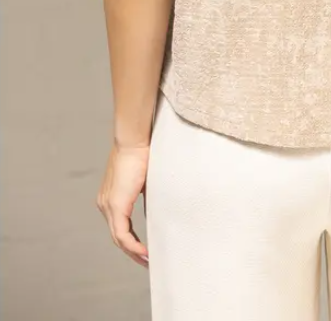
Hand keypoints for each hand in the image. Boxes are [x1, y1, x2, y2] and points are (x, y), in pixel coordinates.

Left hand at [96, 143, 149, 266]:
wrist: (133, 140)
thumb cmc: (141, 153)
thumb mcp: (144, 181)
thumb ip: (145, 197)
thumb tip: (155, 211)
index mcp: (110, 197)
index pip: (119, 225)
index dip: (131, 240)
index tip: (144, 249)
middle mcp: (105, 204)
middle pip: (117, 236)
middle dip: (132, 251)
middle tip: (146, 261)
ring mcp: (108, 206)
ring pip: (118, 238)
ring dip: (133, 252)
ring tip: (147, 261)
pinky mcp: (115, 206)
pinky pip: (122, 234)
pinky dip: (133, 245)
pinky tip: (144, 252)